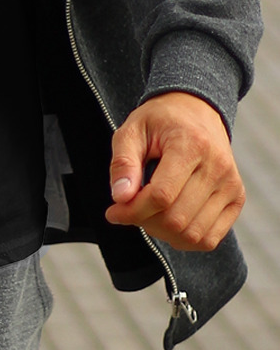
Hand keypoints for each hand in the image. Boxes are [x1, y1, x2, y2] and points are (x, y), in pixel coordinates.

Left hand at [105, 91, 244, 251]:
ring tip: (147, 212)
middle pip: (176, 218)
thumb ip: (123, 162)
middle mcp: (217, 167)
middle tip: (128, 209)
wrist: (195, 109)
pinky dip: (184, 239)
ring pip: (193, 234)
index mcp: (191, 144)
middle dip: (144, 221)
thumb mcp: (132, 130)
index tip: (113, 211)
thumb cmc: (159, 120)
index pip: (161, 195)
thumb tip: (120, 197)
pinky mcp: (237, 198)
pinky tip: (166, 220)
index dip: (133, 210)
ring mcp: (231, 185)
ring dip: (162, 232)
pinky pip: (210, 238)